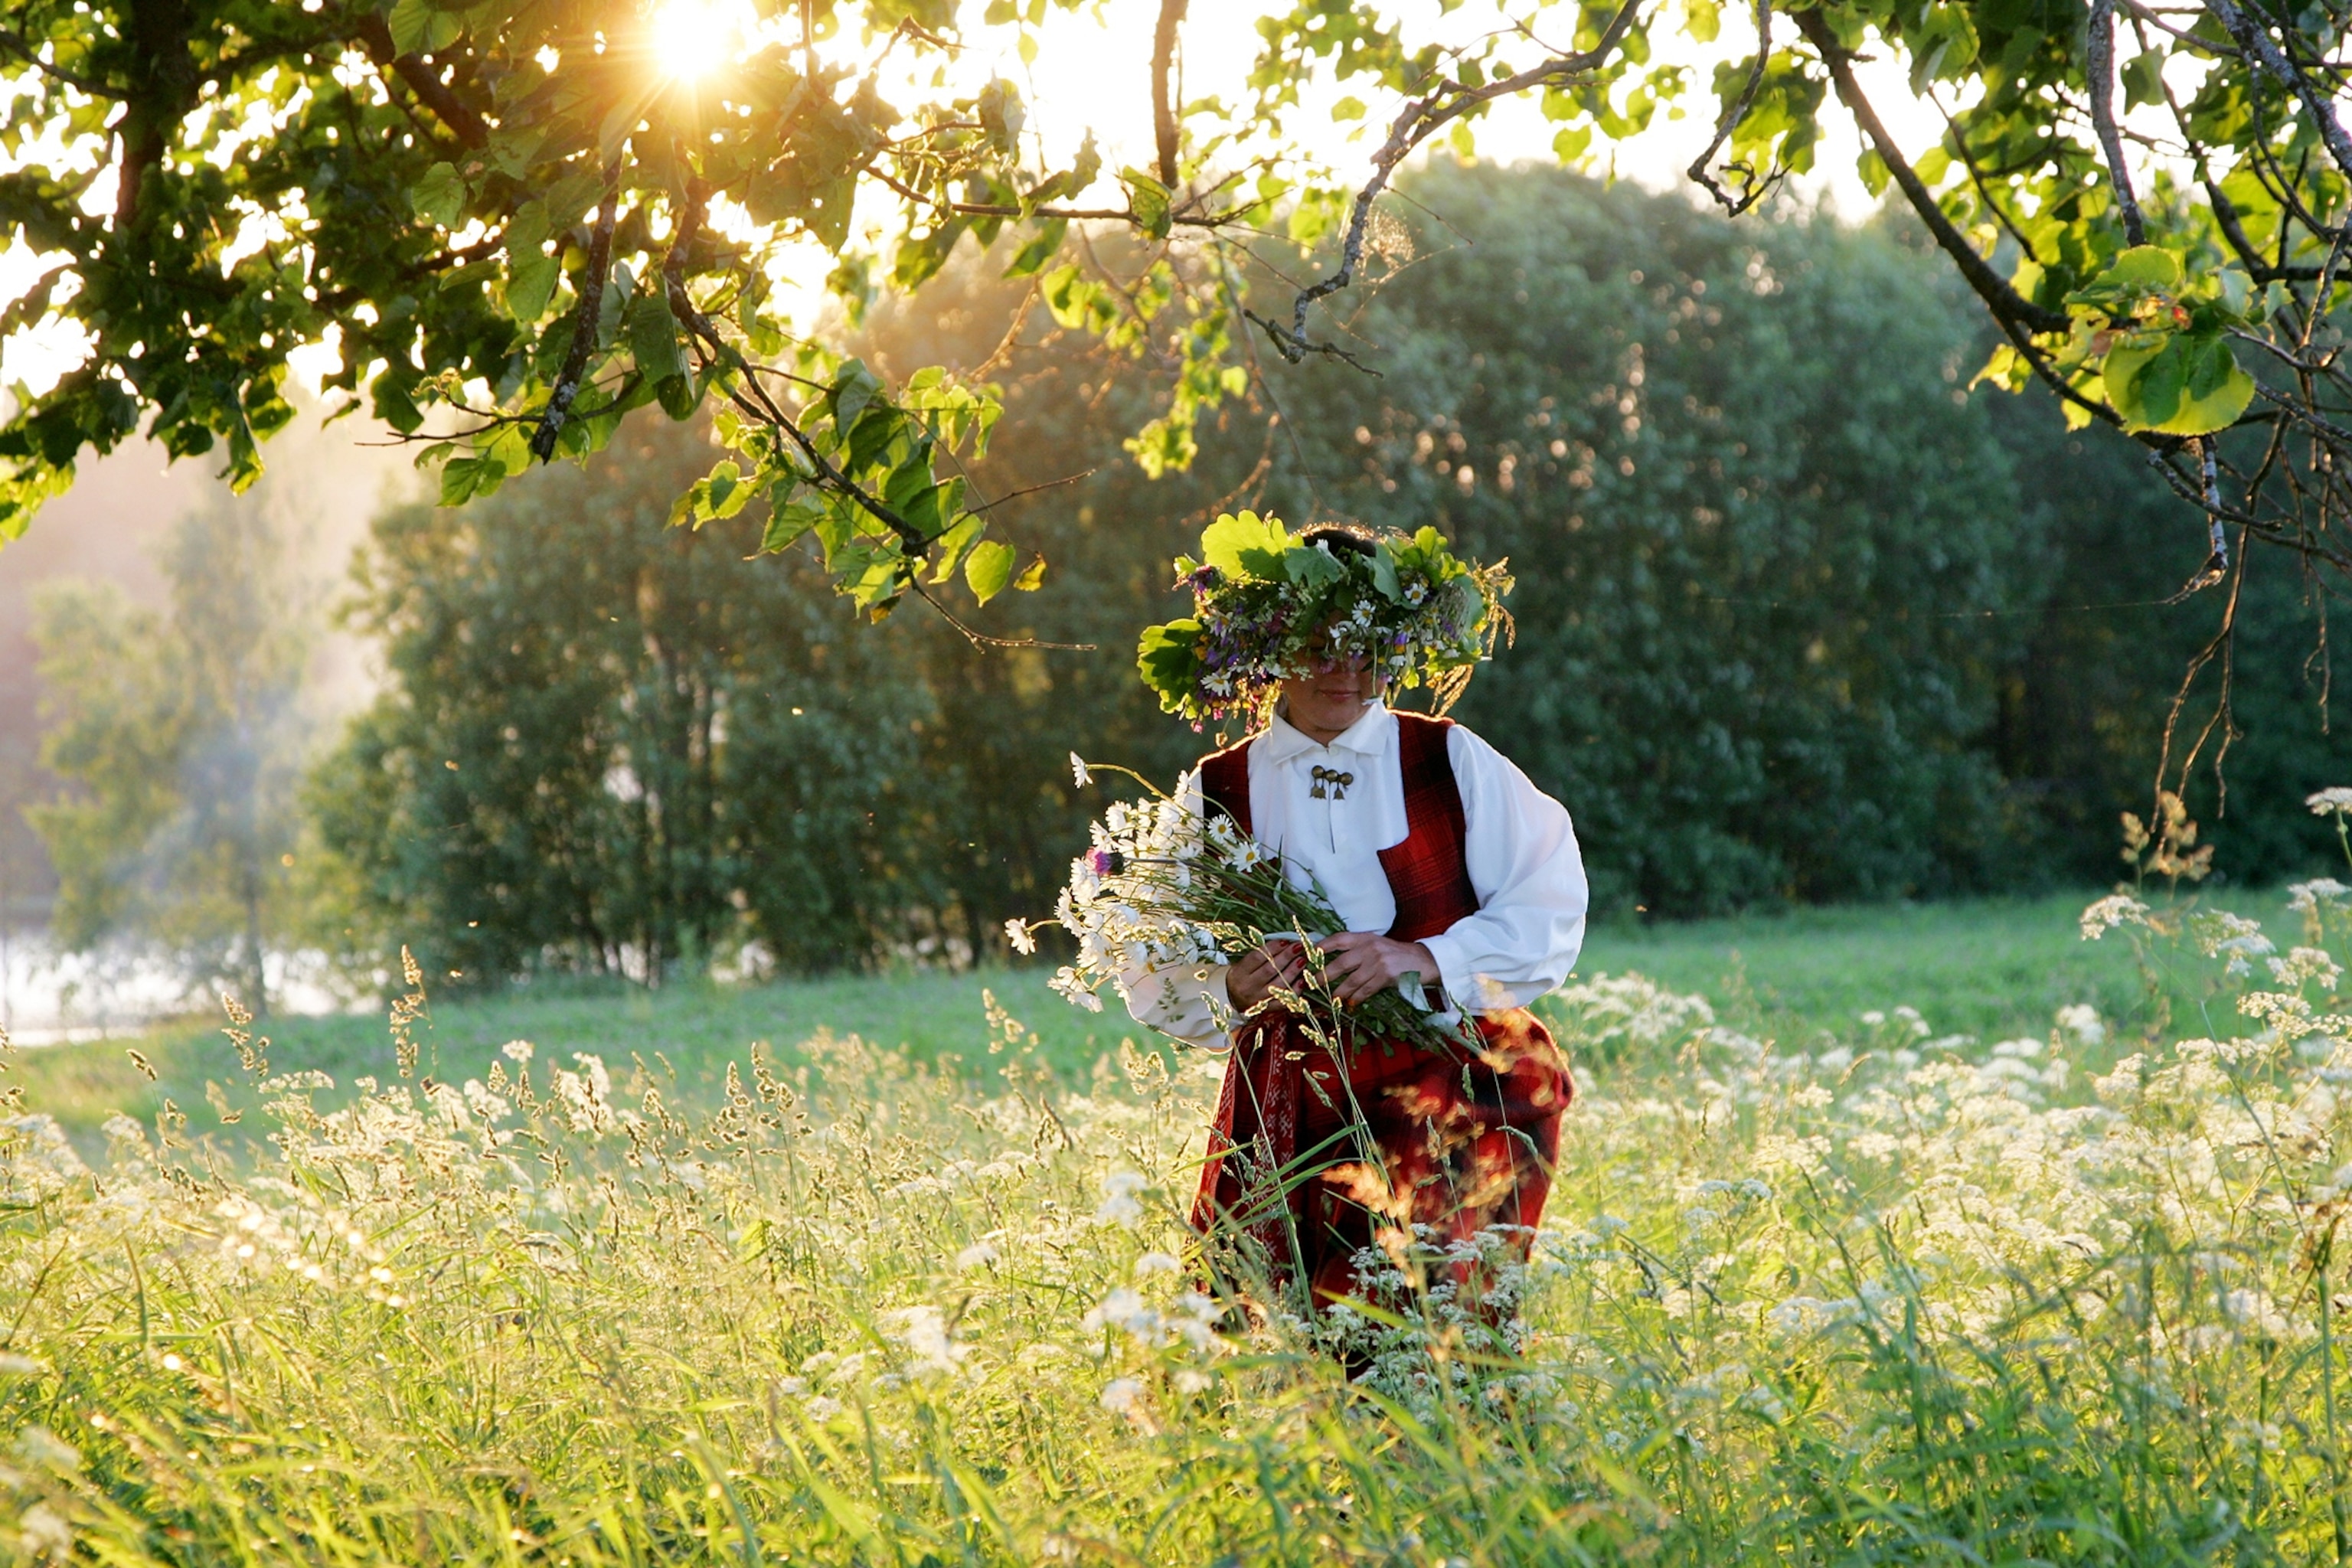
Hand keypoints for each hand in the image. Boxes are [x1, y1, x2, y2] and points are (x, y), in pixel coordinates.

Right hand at [1226, 940, 1305, 1011]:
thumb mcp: (1243, 964)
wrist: (1232, 999)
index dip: (1273, 948)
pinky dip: (1294, 991)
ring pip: (1279, 985)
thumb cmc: (1241, 976)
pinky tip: (1302, 981)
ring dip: (1293, 971)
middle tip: (1298, 947)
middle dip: (1286, 957)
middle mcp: (1248, 987)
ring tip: (1302, 960)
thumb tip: (1284, 943)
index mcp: (1239, 973)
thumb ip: (1260, 955)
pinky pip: (1283, 1001)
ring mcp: (1258, 1000)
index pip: (1258, 957)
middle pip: (1270, 970)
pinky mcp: (1267, 1009)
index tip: (1285, 941)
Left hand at [1317, 933, 1439, 1005]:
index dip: (1322, 947)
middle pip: (1340, 962)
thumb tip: (1333, 961)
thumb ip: (1358, 949)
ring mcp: (1378, 962)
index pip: (1338, 939)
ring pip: (1351, 980)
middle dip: (1324, 974)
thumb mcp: (1377, 945)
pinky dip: (1356, 998)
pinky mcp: (1386, 976)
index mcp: (1365, 938)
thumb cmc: (1397, 954)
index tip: (1308, 955)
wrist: (1424, 961)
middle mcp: (1369, 947)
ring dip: (1339, 992)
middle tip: (1313, 983)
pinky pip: (1365, 990)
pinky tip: (1350, 1003)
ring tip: (1331, 998)